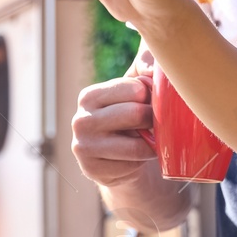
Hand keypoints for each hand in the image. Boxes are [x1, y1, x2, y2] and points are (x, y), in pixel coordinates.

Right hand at [71, 71, 158, 188]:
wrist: (118, 159)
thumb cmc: (130, 117)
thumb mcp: (135, 89)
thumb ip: (145, 66)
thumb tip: (155, 67)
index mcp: (89, 96)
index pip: (135, 89)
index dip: (151, 96)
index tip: (150, 102)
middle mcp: (81, 120)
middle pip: (135, 114)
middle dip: (153, 119)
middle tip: (154, 123)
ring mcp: (84, 147)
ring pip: (137, 144)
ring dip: (151, 142)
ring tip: (149, 139)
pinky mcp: (93, 170)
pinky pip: (134, 164)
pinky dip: (143, 160)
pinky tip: (137, 157)